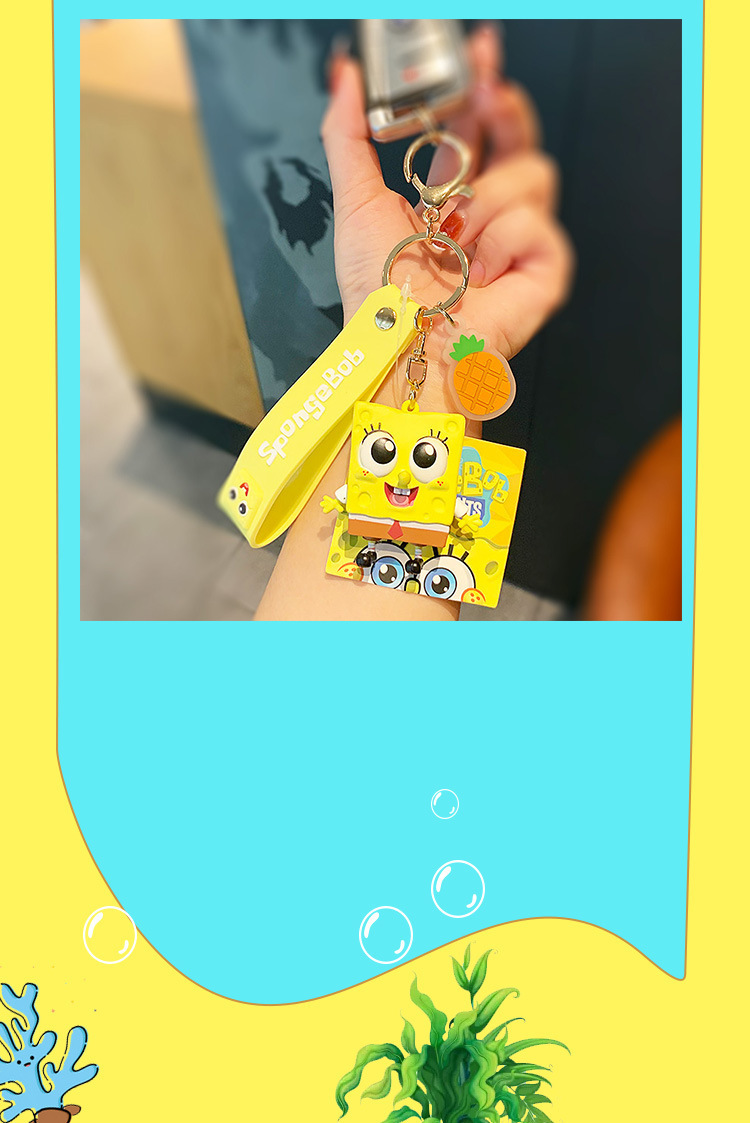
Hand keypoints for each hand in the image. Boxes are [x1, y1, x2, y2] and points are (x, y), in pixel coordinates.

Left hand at [322, 25, 573, 405]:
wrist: (401, 344)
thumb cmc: (378, 293)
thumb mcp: (354, 201)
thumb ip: (348, 133)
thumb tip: (343, 74)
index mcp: (448, 197)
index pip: (477, 129)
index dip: (481, 85)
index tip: (478, 48)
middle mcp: (488, 215)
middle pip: (519, 138)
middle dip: (507, 106)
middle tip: (488, 89)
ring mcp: (520, 241)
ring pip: (531, 174)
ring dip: (483, 202)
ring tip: (453, 239)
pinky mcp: (546, 268)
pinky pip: (538, 223)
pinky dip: (502, 243)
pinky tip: (480, 270)